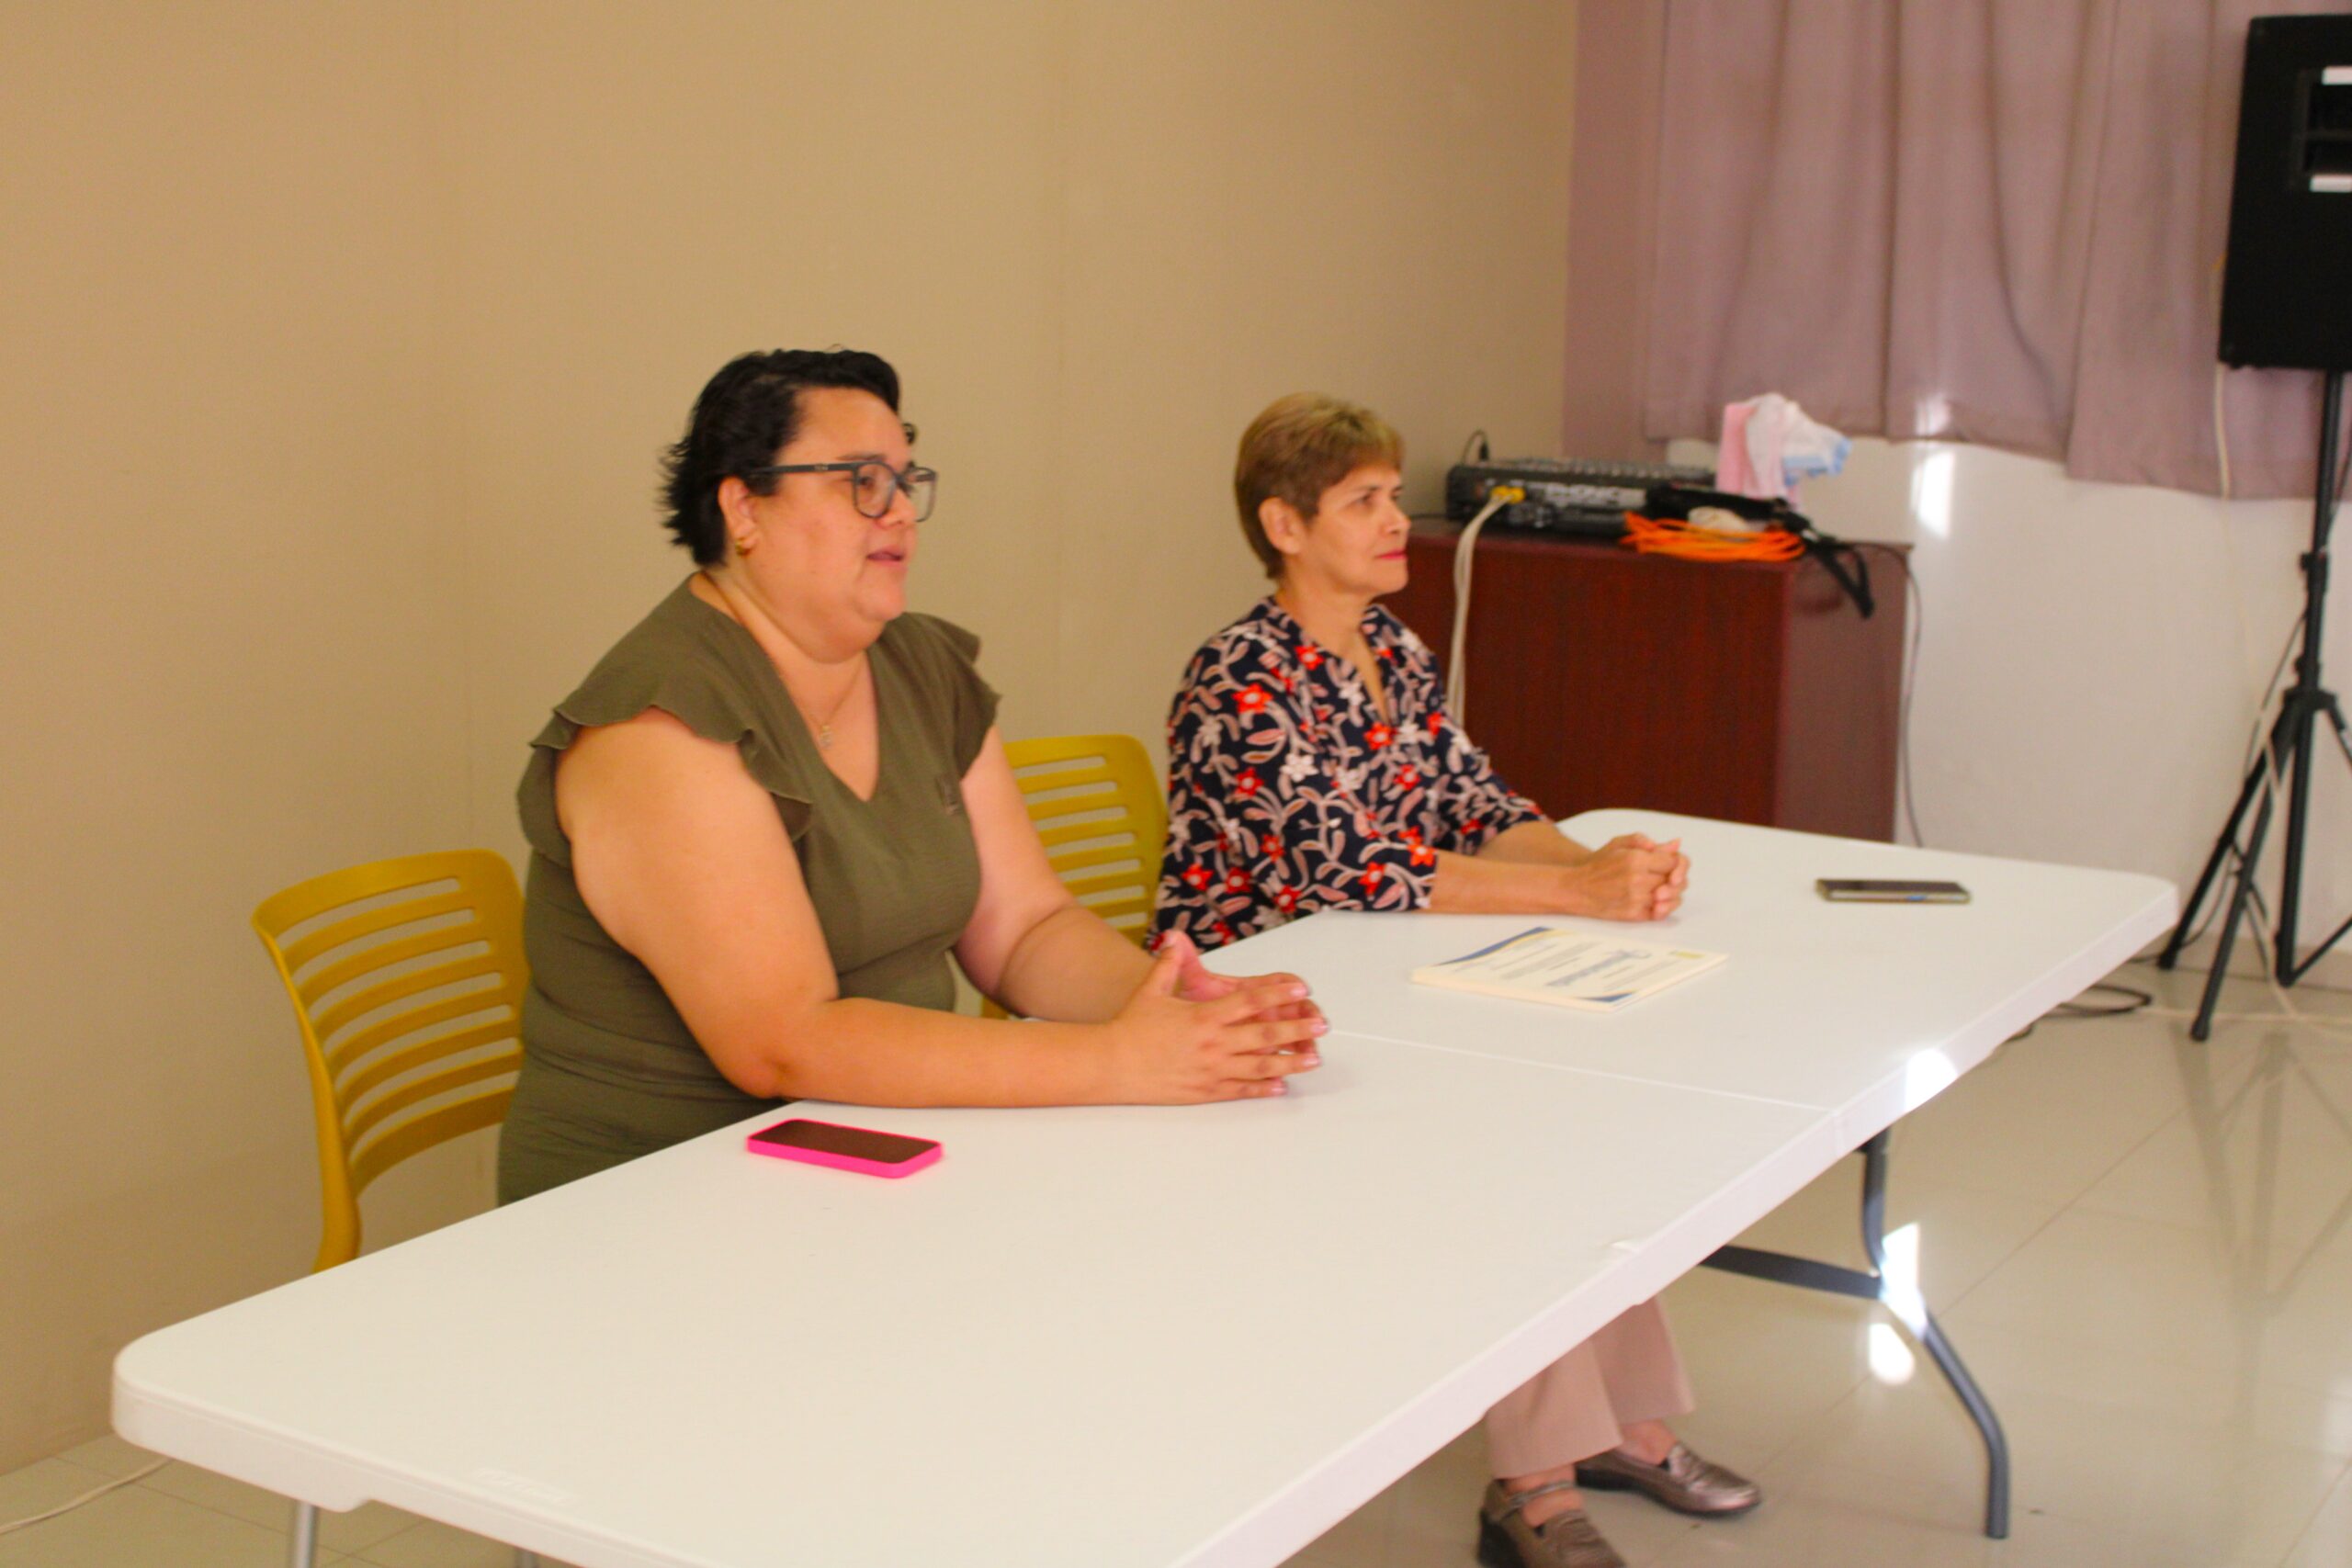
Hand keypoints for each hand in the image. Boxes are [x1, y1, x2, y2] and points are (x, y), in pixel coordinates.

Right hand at [1102, 942, 1326, 1102]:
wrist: (1111, 1064)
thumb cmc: (1131, 1027)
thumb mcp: (1150, 990)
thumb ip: (1168, 964)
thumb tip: (1173, 938)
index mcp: (1203, 1016)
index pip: (1249, 1001)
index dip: (1278, 993)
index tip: (1301, 988)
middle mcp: (1213, 1043)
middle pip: (1264, 1034)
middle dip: (1296, 1029)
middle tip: (1322, 1026)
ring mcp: (1211, 1069)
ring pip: (1259, 1066)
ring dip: (1290, 1062)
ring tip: (1313, 1059)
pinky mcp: (1205, 1091)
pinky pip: (1240, 1090)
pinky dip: (1262, 1088)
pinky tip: (1281, 1086)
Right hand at [1563, 835, 1687, 920]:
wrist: (1576, 888)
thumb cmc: (1598, 865)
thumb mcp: (1618, 844)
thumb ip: (1645, 841)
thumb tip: (1675, 844)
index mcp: (1636, 859)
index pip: (1674, 862)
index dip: (1675, 863)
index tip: (1668, 864)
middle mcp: (1637, 880)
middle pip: (1674, 880)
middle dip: (1674, 878)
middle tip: (1667, 876)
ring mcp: (1636, 900)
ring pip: (1671, 898)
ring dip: (1671, 893)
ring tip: (1662, 888)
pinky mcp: (1634, 915)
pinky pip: (1660, 913)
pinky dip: (1664, 907)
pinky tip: (1657, 900)